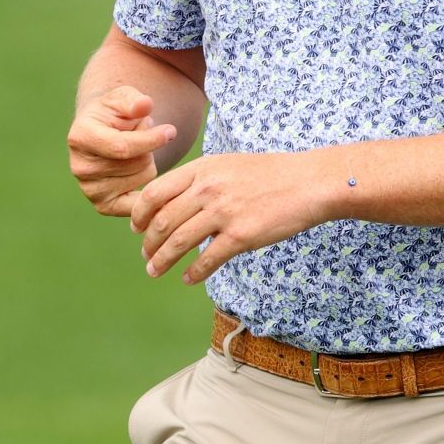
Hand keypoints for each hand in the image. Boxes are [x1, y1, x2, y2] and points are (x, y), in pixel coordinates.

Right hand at [66, 86, 176, 216]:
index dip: (150, 139)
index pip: (122, 147)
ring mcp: (90, 189)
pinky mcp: (103, 205)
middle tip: (140, 136)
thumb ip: (133, 100)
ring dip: (148, 162)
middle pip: (137, 163)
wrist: (103, 132)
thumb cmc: (115, 112)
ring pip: (144, 178)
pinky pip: (140, 202)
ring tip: (136, 151)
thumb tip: (144, 104)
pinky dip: (149, 189)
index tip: (171, 131)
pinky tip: (147, 173)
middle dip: (148, 147)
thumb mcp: (123, 97)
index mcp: (80, 137)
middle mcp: (80, 167)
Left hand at [130, 150, 334, 284]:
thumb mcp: (228, 165)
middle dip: (149, 243)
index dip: (139, 214)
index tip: (136, 227)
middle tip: (146, 255)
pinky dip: (194, 272)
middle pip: (163, 221)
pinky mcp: (241, 235)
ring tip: (154, 271)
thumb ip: (201, 180)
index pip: (155, 192)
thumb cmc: (270, 174)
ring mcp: (224, 212)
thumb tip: (174, 202)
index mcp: (203, 169)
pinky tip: (188, 278)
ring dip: (162, 260)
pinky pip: (207, 259)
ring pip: (179, 242)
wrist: (307, 182)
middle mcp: (208, 189)